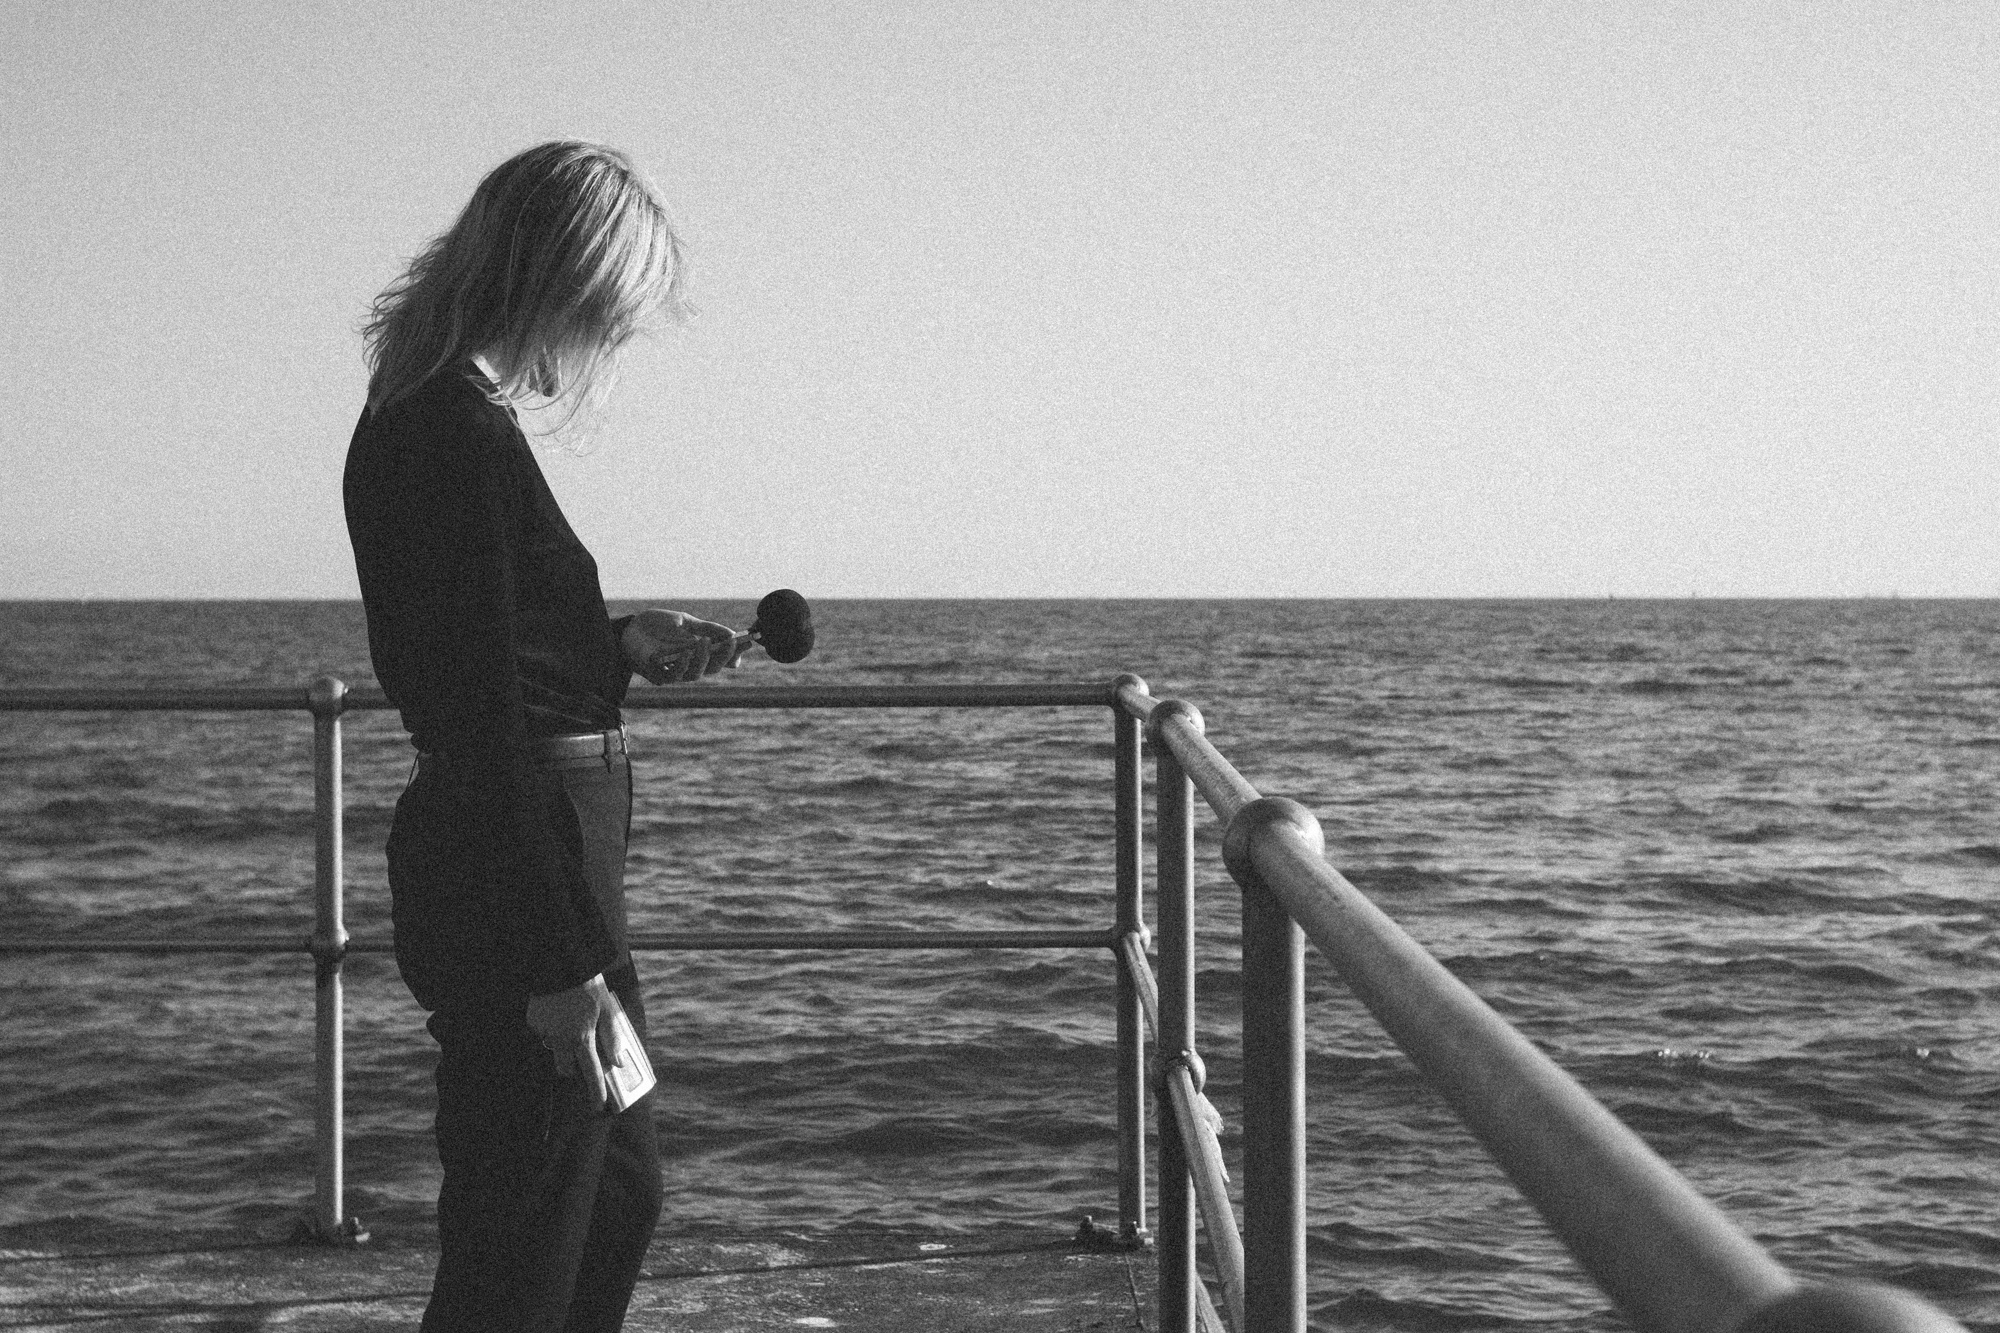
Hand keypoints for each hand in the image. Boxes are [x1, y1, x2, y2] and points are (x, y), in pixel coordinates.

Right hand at [525, 973, 622, 1111]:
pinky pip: (544, 1033)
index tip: (599, 1106)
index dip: (596, 1092)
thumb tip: (618, 1062)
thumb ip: (612, 1038)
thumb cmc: (589, 986)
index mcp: (583, 1037)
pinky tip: (558, 1012)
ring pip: (553, 1052)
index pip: (591, 1074)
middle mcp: (561, 1039)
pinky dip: (551, 1029)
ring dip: (562, 1048)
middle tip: (583, 1053)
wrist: (561, 964)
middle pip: (566, 1069)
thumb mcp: (608, 1010)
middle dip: (574, 1068)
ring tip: (571, 1025)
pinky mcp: (533, 1021)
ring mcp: (545, 1032)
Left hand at [623, 609, 745, 683]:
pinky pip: (672, 675)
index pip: (721, 656)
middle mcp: (689, 666)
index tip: (749, 641)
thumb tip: (731, 633)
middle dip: (724, 656)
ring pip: (695, 674)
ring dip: (702, 659)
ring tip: (706, 642)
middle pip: (712, 667)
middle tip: (731, 641)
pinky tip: (686, 653)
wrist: (628, 627)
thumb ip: (706, 628)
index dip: (736, 651)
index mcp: (698, 654)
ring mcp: (673, 672)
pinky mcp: (656, 674)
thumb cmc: (656, 626)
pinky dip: (681, 665)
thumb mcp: (684, 621)